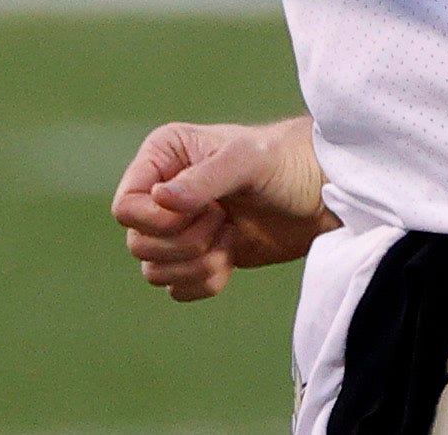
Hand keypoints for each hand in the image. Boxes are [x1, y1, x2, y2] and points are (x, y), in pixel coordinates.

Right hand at [111, 116, 333, 301]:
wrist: (322, 196)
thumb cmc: (285, 162)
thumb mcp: (246, 160)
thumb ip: (202, 180)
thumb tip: (160, 200)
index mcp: (162, 159)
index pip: (125, 207)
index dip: (156, 221)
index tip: (203, 209)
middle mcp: (162, 193)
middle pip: (137, 244)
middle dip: (183, 244)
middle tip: (222, 221)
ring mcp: (179, 228)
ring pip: (153, 270)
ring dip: (195, 266)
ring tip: (229, 242)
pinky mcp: (199, 257)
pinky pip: (177, 288)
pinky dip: (204, 283)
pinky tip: (232, 258)